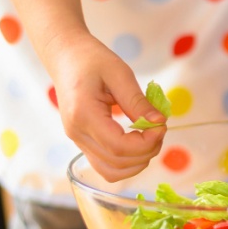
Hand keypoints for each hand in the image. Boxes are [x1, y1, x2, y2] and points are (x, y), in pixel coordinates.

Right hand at [43, 32, 166, 181]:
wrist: (66, 57)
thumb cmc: (91, 59)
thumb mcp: (120, 73)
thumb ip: (138, 101)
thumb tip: (159, 122)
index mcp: (83, 115)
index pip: (118, 147)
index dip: (146, 143)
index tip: (161, 125)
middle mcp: (77, 133)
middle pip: (117, 163)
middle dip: (147, 151)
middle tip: (159, 128)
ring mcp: (78, 140)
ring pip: (111, 172)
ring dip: (138, 161)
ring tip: (151, 137)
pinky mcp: (83, 142)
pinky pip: (107, 165)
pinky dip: (128, 161)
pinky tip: (139, 142)